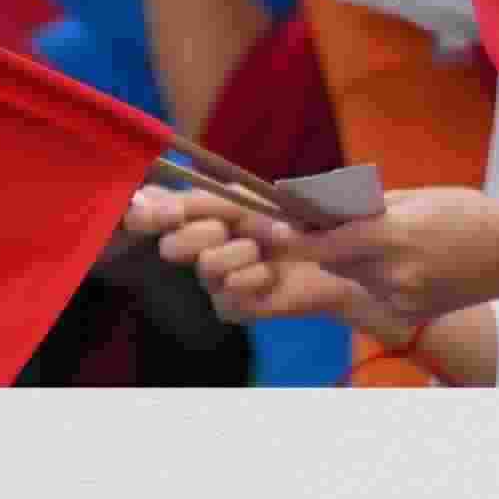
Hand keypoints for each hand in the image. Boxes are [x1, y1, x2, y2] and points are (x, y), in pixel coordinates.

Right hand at [127, 188, 381, 326]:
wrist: (349, 257)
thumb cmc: (312, 215)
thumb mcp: (269, 194)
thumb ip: (217, 194)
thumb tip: (163, 195)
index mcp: (210, 203)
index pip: (161, 206)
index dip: (149, 211)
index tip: (155, 211)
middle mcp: (205, 240)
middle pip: (173, 243)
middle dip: (203, 231)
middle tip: (231, 225)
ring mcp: (217, 277)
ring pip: (206, 267)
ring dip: (242, 253)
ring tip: (269, 249)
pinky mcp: (233, 305)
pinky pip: (227, 297)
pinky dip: (254, 280)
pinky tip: (273, 275)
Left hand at [285, 187, 498, 325]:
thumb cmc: (467, 214)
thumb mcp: (418, 197)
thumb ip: (373, 206)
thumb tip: (332, 207)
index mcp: (393, 236)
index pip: (326, 244)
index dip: (297, 238)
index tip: (278, 228)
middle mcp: (392, 273)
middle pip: (335, 262)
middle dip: (330, 245)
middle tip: (335, 226)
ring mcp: (402, 298)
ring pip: (357, 279)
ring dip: (358, 261)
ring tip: (389, 243)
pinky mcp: (410, 314)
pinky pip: (378, 294)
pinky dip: (381, 278)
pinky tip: (411, 265)